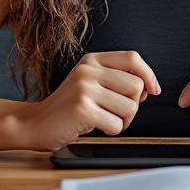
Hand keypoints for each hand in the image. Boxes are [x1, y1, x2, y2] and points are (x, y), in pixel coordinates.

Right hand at [19, 51, 160, 150]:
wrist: (35, 123)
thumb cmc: (67, 106)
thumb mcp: (89, 82)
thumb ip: (116, 79)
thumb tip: (149, 87)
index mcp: (92, 60)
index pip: (132, 58)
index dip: (149, 75)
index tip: (153, 90)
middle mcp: (88, 70)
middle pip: (136, 86)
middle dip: (132, 105)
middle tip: (116, 113)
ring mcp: (84, 89)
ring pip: (130, 107)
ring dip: (122, 121)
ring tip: (104, 120)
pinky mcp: (82, 109)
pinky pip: (116, 124)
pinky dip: (112, 131)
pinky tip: (96, 127)